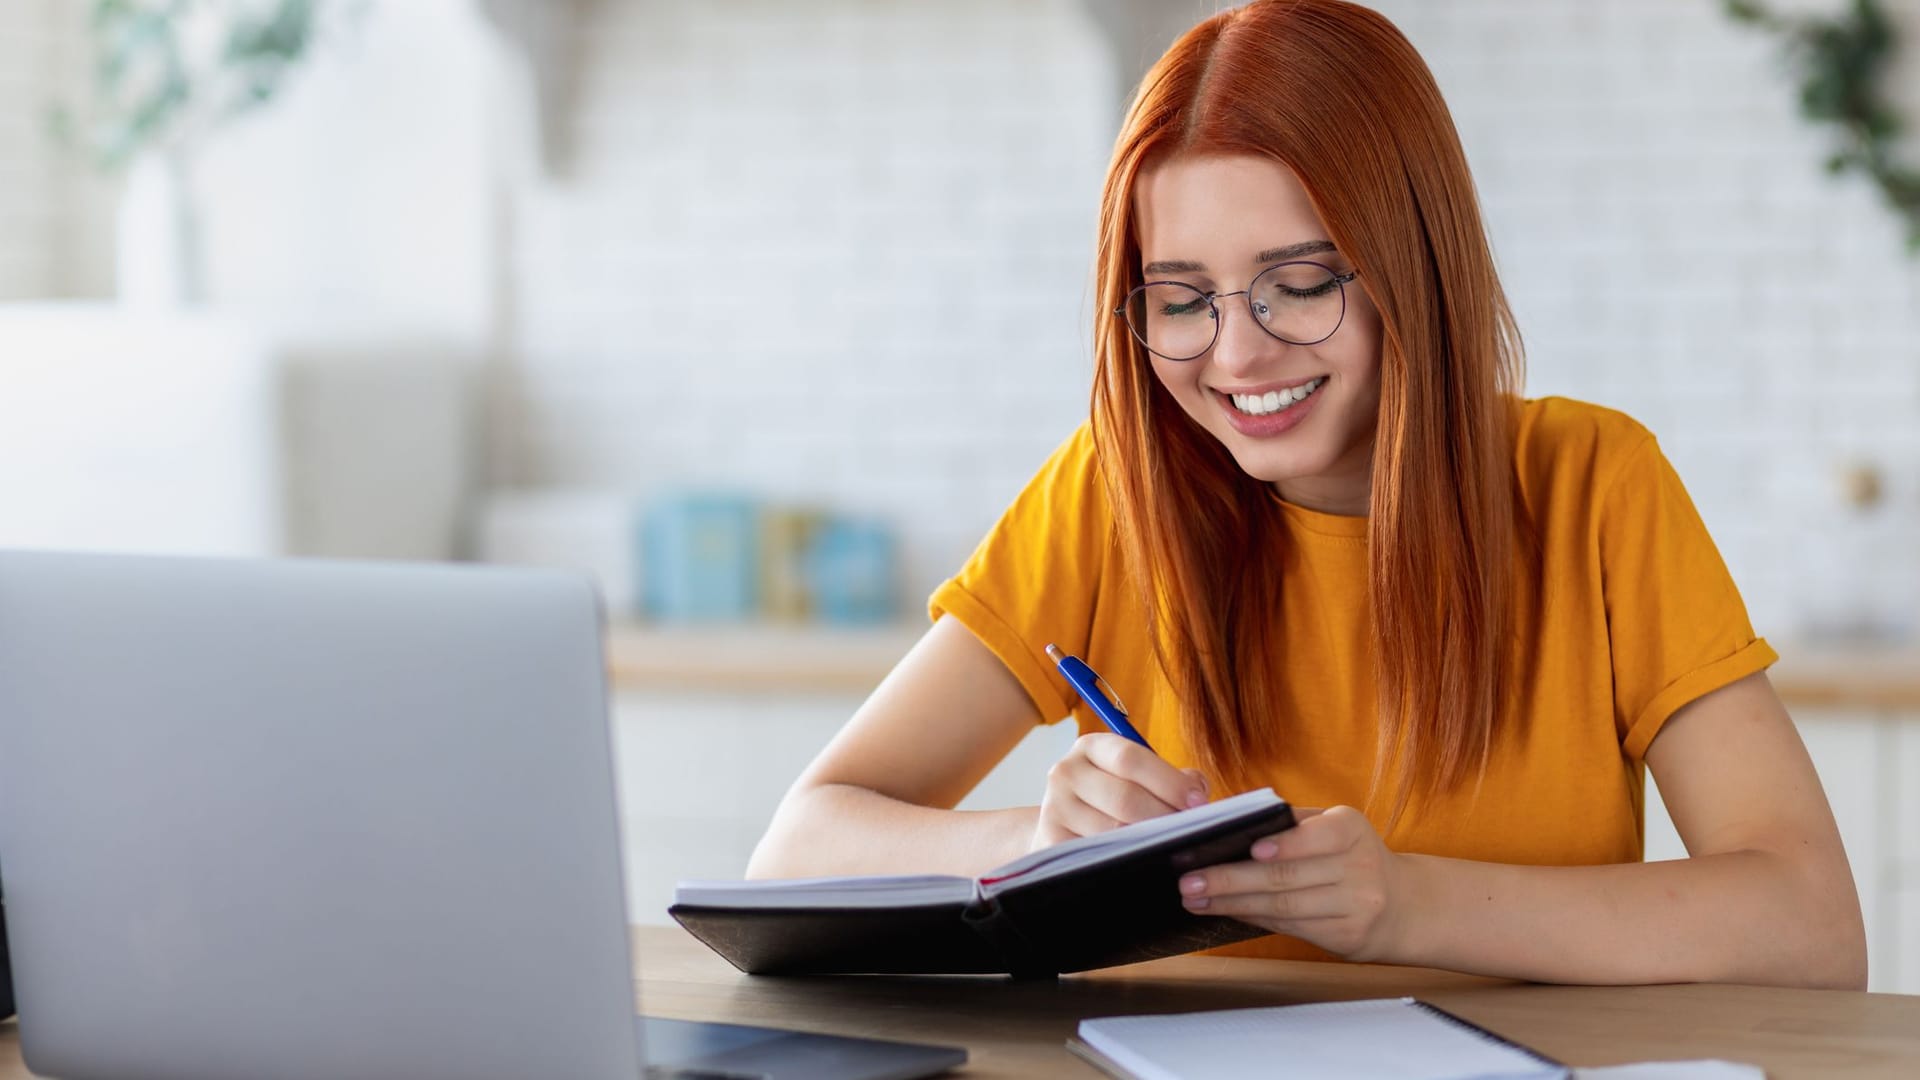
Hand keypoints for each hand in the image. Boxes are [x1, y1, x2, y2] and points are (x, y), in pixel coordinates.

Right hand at [1031, 733, 1208, 851]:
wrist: (1062, 826)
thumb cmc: (1111, 799)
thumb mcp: (1135, 776)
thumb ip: (1170, 778)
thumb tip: (1198, 791)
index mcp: (1091, 747)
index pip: (1131, 759)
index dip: (1169, 782)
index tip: (1198, 802)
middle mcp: (1066, 772)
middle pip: (1123, 797)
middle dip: (1164, 817)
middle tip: (1189, 832)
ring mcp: (1055, 808)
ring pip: (1112, 831)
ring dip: (1148, 842)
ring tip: (1171, 848)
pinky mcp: (1051, 842)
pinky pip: (1095, 856)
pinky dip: (1124, 861)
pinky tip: (1143, 864)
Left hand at [1177, 806, 1412, 961]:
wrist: (1403, 906)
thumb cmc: (1351, 857)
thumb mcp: (1334, 829)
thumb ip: (1290, 825)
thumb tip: (1229, 828)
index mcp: (1352, 829)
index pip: (1317, 836)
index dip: (1285, 845)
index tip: (1250, 848)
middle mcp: (1360, 868)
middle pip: (1288, 877)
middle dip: (1232, 879)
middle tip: (1190, 881)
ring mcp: (1357, 907)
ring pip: (1284, 907)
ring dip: (1233, 904)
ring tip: (1196, 899)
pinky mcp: (1347, 938)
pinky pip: (1291, 927)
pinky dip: (1253, 918)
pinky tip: (1225, 912)